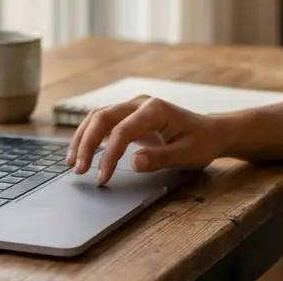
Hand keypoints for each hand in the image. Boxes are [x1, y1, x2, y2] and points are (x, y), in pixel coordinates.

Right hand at [66, 95, 224, 185]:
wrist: (210, 131)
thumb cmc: (201, 142)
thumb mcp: (187, 154)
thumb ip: (160, 158)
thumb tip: (133, 162)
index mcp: (154, 109)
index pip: (122, 131)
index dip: (108, 155)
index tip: (102, 178)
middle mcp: (139, 103)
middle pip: (102, 117)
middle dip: (86, 143)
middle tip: (78, 169)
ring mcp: (132, 107)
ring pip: (97, 116)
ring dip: (82, 138)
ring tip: (72, 162)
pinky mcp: (128, 115)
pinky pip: (102, 121)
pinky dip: (88, 135)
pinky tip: (80, 152)